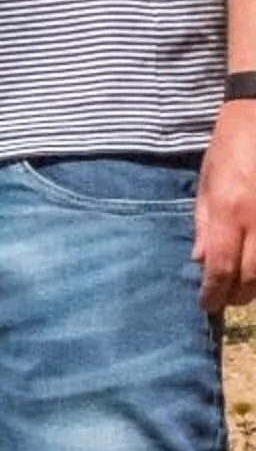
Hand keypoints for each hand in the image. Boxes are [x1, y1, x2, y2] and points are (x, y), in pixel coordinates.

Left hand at [195, 100, 255, 310]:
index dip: (213, 292)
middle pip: (251, 277)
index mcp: (229, 210)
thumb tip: (200, 261)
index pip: (221, 268)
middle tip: (226, 298)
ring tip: (245, 286)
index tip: (207, 304)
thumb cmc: (230, 146)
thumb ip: (204, 223)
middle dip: (237, 295)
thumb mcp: (206, 182)